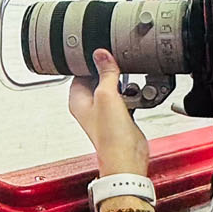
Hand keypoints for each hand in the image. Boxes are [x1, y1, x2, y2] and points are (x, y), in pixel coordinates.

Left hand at [69, 49, 149, 178]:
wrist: (128, 157)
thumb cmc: (110, 135)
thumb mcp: (107, 95)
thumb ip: (105, 73)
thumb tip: (101, 54)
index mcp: (77, 100)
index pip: (79, 72)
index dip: (91, 62)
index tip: (103, 54)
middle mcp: (88, 106)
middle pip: (97, 79)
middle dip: (109, 73)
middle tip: (119, 67)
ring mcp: (104, 112)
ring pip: (112, 89)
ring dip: (122, 85)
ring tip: (127, 85)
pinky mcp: (119, 117)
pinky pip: (124, 99)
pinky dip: (130, 96)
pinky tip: (135, 96)